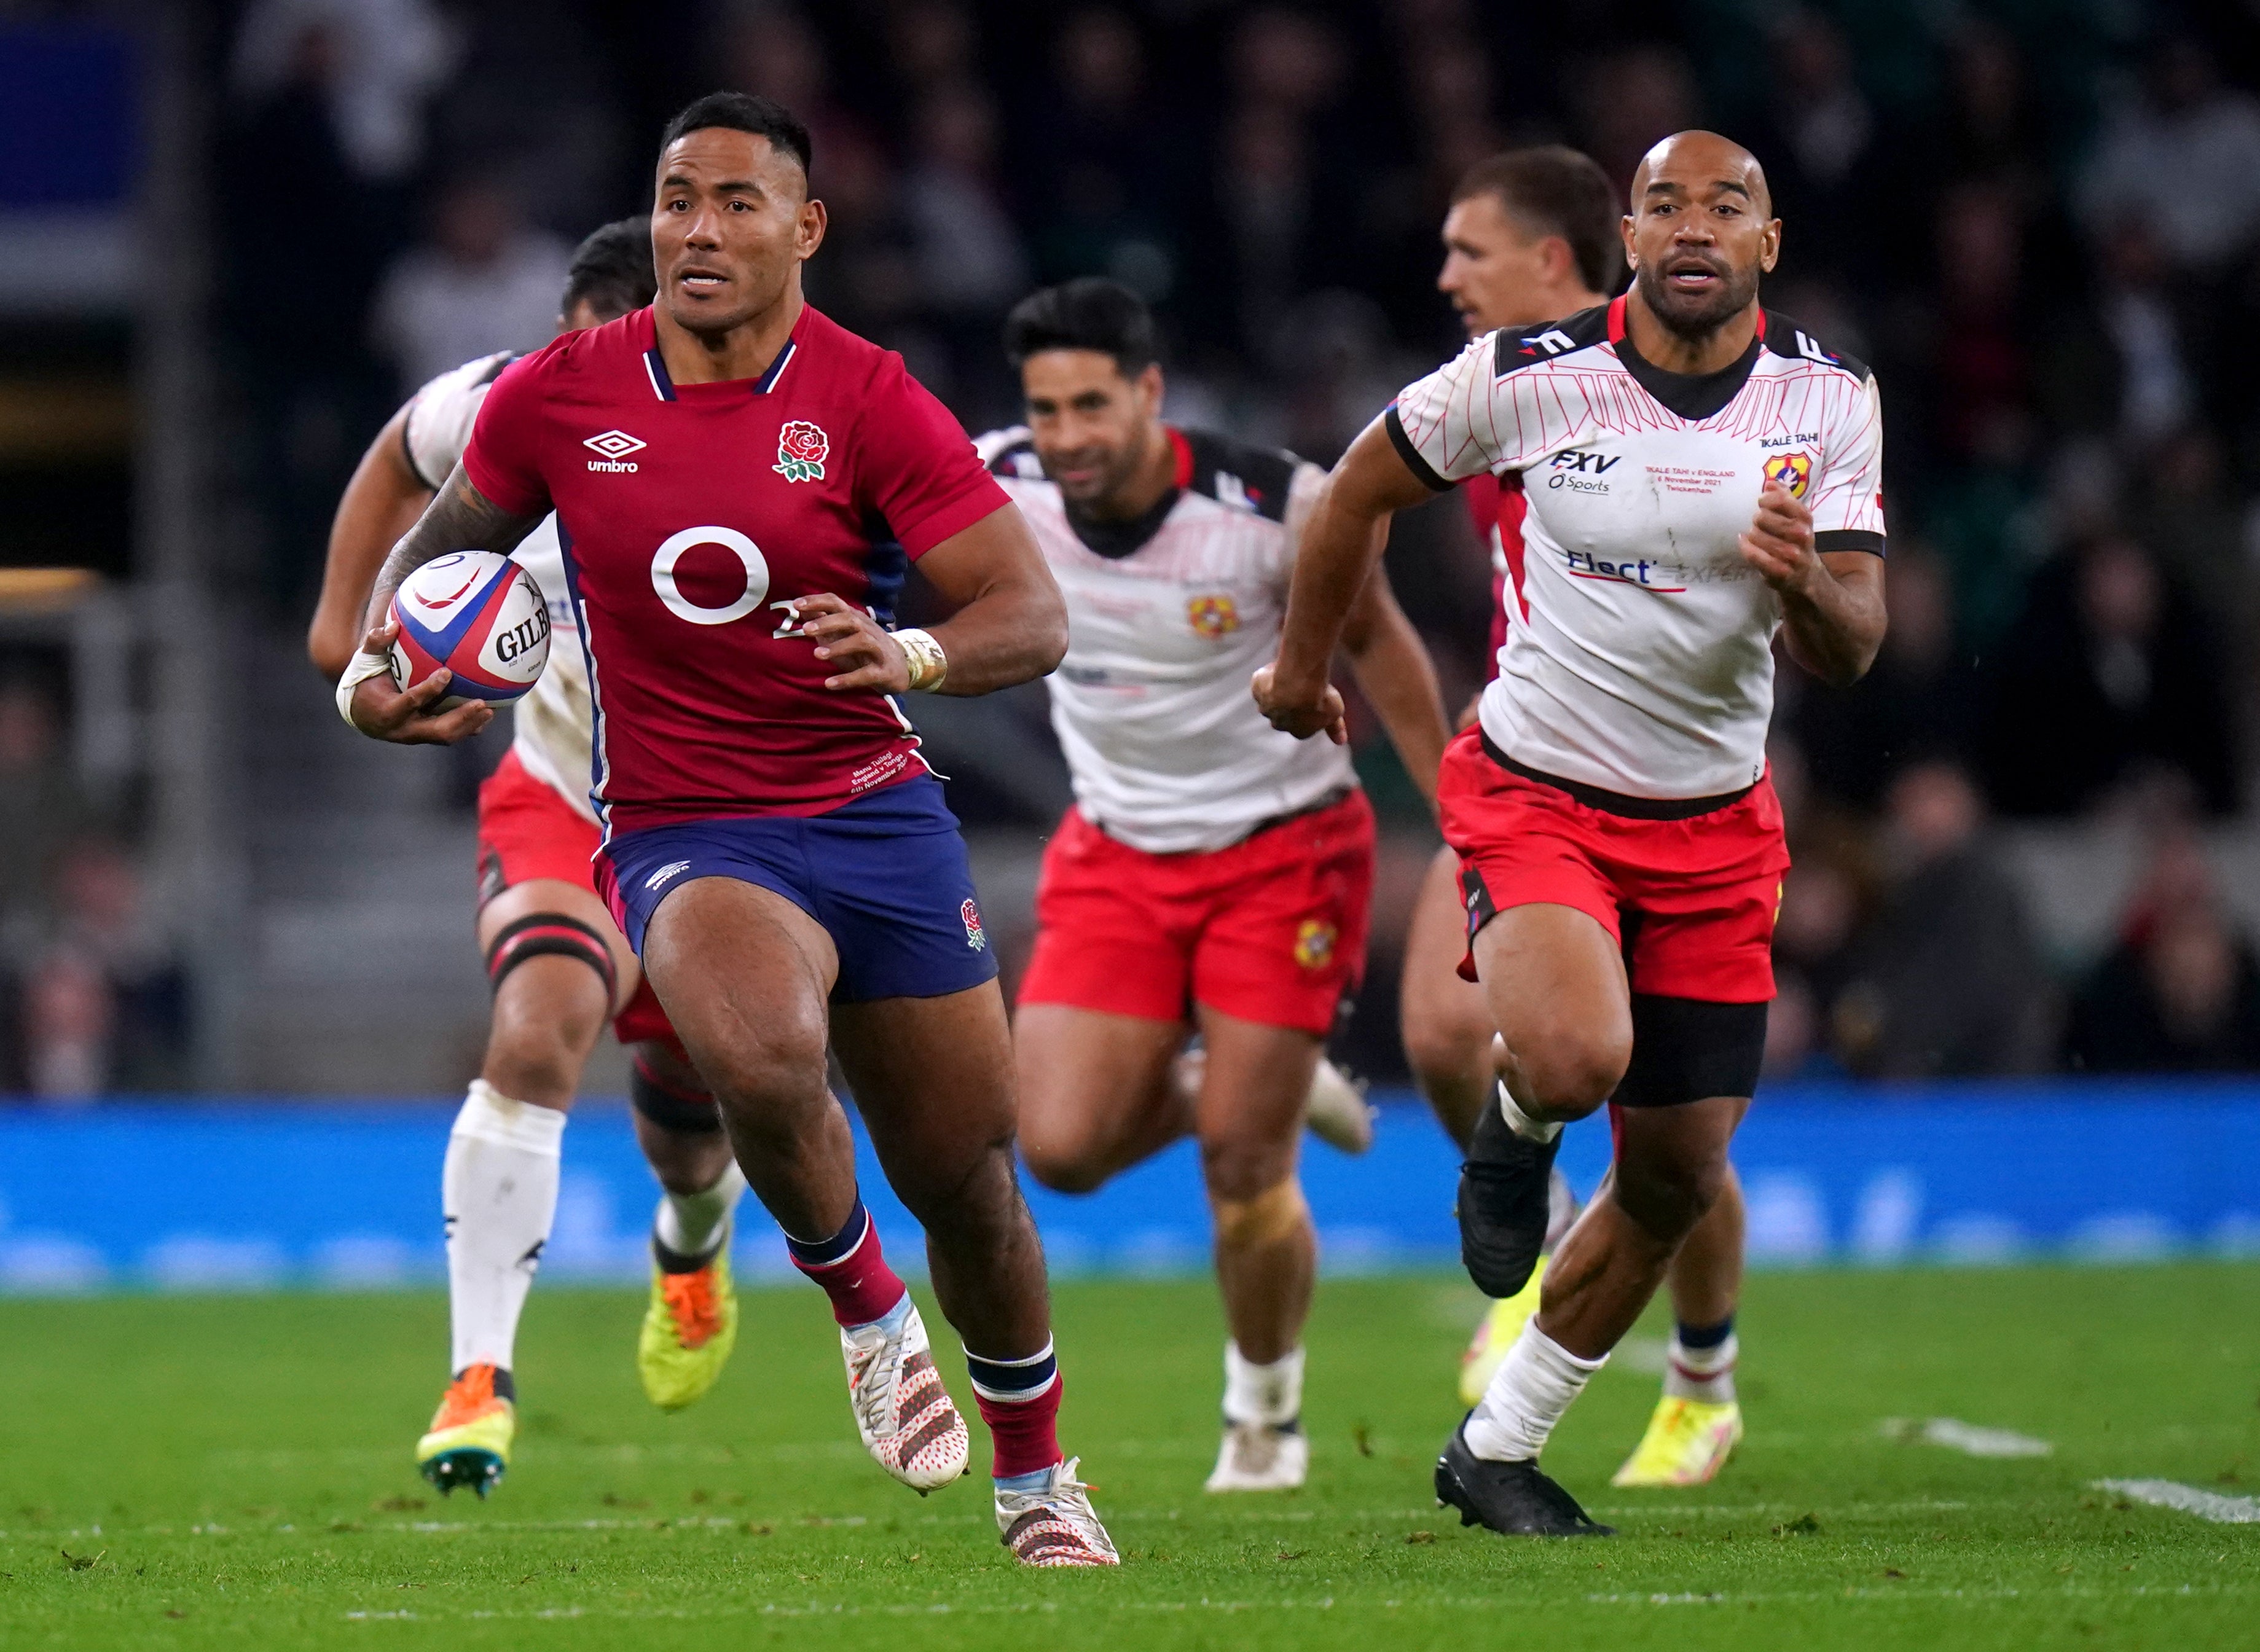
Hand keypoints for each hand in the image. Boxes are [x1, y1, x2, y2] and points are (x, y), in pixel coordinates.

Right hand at [345, 619, 494, 743]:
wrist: (360, 714)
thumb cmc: (365, 683)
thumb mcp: (364, 662)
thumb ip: (375, 644)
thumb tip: (393, 626)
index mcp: (387, 711)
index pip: (411, 701)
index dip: (429, 689)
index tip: (447, 673)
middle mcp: (403, 729)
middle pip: (436, 730)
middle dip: (461, 717)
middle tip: (482, 703)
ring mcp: (416, 736)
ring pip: (446, 736)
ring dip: (470, 724)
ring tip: (491, 710)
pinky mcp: (425, 737)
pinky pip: (450, 735)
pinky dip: (469, 727)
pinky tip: (488, 714)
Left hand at [794, 592, 909, 692]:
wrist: (903, 666)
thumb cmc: (865, 648)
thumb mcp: (844, 633)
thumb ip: (823, 621)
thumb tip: (800, 609)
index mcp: (855, 619)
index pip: (837, 603)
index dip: (818, 601)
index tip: (797, 604)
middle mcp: (867, 630)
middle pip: (850, 619)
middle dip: (827, 623)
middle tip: (805, 630)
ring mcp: (878, 650)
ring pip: (861, 641)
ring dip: (838, 647)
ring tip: (817, 654)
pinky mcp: (883, 672)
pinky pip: (867, 674)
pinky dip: (848, 679)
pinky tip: (830, 684)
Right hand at [1251, 662, 1348, 743]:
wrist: (1300, 681)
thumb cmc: (1320, 696)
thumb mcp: (1335, 711)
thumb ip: (1335, 727)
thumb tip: (1341, 741)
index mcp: (1300, 732)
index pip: (1301, 726)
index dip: (1307, 712)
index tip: (1312, 699)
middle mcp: (1279, 724)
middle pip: (1282, 716)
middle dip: (1288, 705)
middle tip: (1299, 687)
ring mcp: (1265, 708)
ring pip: (1270, 700)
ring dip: (1276, 691)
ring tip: (1289, 675)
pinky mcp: (1257, 691)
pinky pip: (1261, 684)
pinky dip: (1267, 678)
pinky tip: (1278, 669)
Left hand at [1738, 484, 1820, 593]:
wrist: (1807, 576)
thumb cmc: (1795, 541)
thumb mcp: (1796, 518)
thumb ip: (1784, 498)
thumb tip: (1770, 483)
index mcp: (1805, 518)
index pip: (1781, 500)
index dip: (1766, 499)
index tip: (1761, 502)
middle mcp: (1801, 535)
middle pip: (1764, 518)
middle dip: (1757, 519)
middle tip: (1758, 523)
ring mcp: (1792, 555)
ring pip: (1757, 537)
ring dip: (1752, 535)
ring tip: (1754, 535)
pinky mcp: (1781, 572)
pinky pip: (1756, 556)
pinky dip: (1747, 549)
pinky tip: (1744, 543)